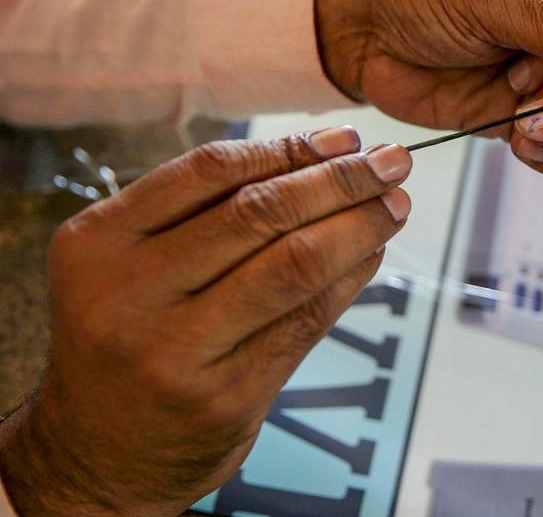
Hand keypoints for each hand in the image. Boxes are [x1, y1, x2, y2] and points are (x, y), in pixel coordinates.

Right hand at [0, 127, 410, 516]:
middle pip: (260, 212)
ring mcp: (178, 350)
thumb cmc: (131, 336)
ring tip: (394, 204)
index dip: (289, 149)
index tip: (344, 139)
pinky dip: (351, 278)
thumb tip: (329, 155)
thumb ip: (208, 212)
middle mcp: (130, 293)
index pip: (211, 171)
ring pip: (294, 263)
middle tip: (391, 162)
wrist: (100, 452)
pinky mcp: (226, 396)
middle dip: (340, 180)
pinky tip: (372, 255)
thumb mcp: (134, 264)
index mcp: (98, 241)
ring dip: (359, 226)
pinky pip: (308, 319)